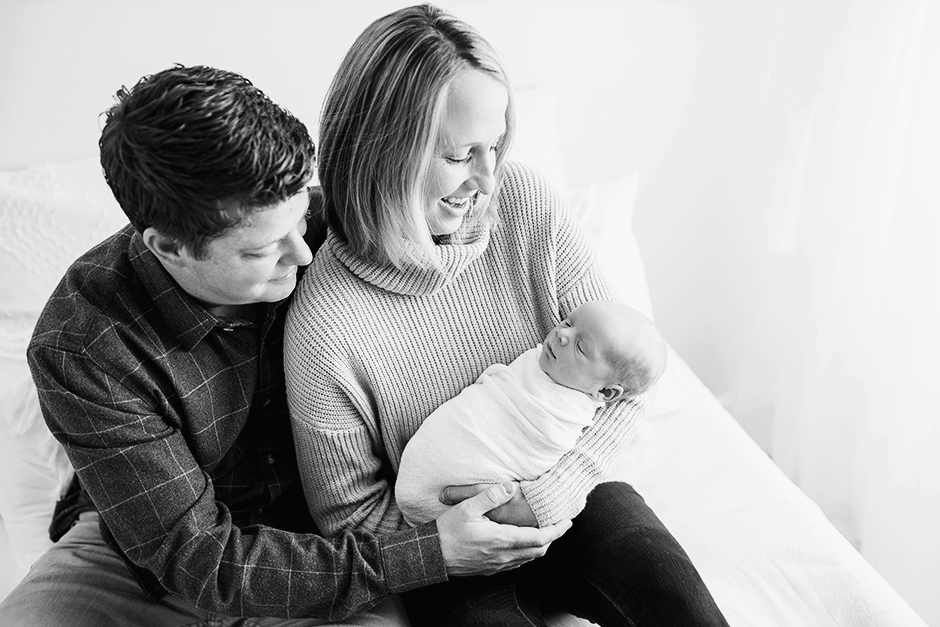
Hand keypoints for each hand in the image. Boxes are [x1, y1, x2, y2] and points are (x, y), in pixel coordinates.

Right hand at [435, 482, 570, 575]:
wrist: (432, 556)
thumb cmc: (448, 531)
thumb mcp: (468, 507)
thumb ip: (491, 496)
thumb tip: (510, 486)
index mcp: (502, 540)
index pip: (539, 538)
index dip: (556, 531)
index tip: (567, 522)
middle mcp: (504, 556)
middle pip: (538, 551)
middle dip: (551, 538)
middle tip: (557, 526)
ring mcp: (497, 565)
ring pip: (527, 559)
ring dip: (538, 546)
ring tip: (542, 532)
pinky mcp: (489, 570)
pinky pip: (515, 564)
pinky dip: (525, 554)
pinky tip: (520, 544)